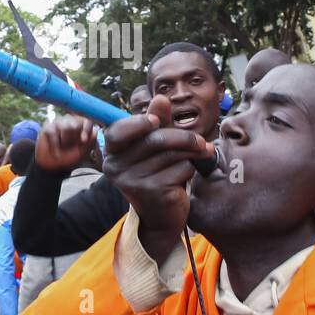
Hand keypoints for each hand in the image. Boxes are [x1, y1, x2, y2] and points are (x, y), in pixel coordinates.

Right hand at [34, 115, 96, 171]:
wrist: (53, 165)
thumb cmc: (69, 157)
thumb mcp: (82, 152)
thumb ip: (90, 142)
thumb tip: (96, 131)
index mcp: (82, 127)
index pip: (87, 121)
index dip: (86, 129)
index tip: (83, 141)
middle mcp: (71, 122)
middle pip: (75, 124)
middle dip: (73, 138)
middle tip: (70, 146)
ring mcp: (59, 122)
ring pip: (65, 126)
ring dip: (64, 141)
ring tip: (62, 147)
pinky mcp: (48, 126)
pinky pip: (52, 132)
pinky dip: (54, 144)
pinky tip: (54, 150)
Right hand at [103, 94, 212, 261]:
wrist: (162, 217)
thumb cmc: (159, 176)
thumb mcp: (156, 147)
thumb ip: (158, 123)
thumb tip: (161, 97)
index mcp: (112, 153)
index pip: (117, 131)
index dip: (138, 123)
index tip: (156, 121)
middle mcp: (116, 167)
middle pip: (155, 139)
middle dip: (184, 138)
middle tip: (202, 143)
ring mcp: (132, 181)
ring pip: (172, 154)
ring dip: (190, 155)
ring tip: (194, 160)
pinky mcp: (152, 191)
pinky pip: (180, 169)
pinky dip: (188, 171)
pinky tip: (182, 181)